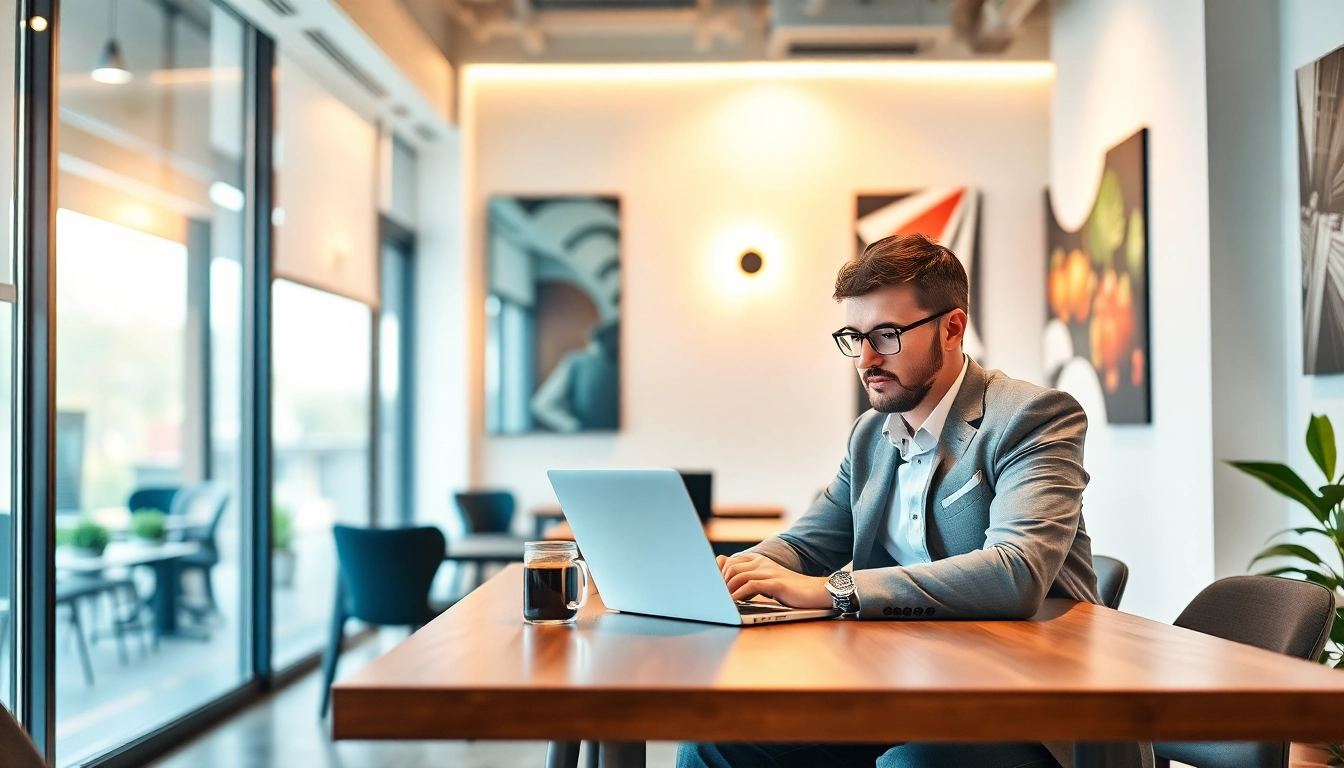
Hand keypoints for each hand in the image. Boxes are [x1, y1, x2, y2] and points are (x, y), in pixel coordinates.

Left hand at [716, 554, 832, 608]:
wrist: (814, 591)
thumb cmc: (790, 590)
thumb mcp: (767, 582)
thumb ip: (752, 580)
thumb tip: (731, 588)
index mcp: (759, 561)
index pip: (731, 561)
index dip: (719, 574)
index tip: (713, 588)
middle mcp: (762, 563)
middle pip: (731, 567)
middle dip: (721, 583)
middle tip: (716, 597)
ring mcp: (769, 572)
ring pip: (739, 575)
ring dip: (728, 590)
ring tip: (722, 601)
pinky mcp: (775, 583)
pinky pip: (751, 585)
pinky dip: (739, 594)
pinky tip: (734, 603)